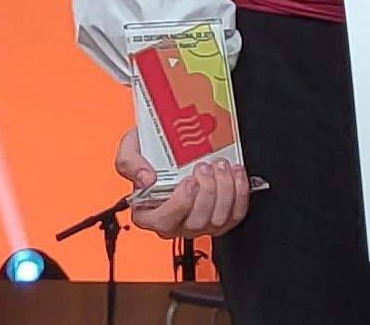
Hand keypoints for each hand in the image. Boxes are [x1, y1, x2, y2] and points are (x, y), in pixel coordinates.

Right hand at [117, 130, 249, 238]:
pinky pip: (235, 215)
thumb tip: (146, 179)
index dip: (180, 205)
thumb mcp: (129, 150)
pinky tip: (235, 174)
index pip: (164, 222)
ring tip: (220, 166)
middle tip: (205, 167)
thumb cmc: (148, 152)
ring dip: (224, 190)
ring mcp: (199, 223)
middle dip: (206, 192)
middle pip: (195, 223)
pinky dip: (240, 193)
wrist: (168, 147)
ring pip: (218, 220)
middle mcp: (174, 224)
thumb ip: (129, 163)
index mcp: (148, 214)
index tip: (188, 181)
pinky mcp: (221, 218)